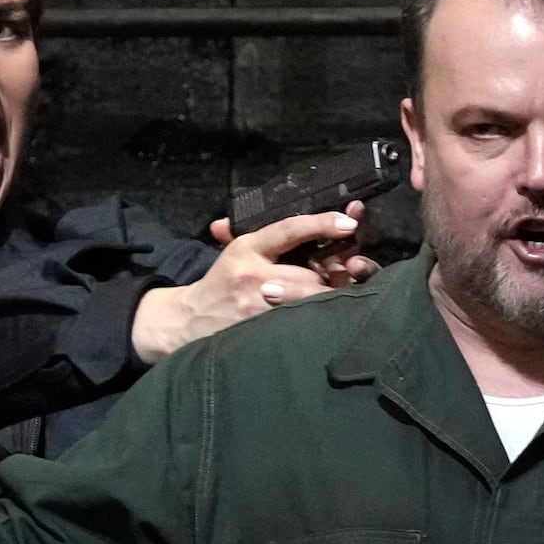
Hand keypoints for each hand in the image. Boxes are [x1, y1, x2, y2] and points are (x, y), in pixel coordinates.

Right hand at [132, 208, 373, 362]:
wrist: (189, 320)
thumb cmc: (221, 282)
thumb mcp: (235, 250)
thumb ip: (263, 232)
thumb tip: (300, 212)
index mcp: (247, 247)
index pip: (288, 229)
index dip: (321, 224)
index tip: (350, 221)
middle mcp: (254, 276)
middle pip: (310, 274)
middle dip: (336, 274)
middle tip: (355, 269)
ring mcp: (259, 306)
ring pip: (309, 301)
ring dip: (331, 298)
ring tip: (347, 293)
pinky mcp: (262, 331)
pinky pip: (300, 322)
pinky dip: (318, 317)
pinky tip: (332, 315)